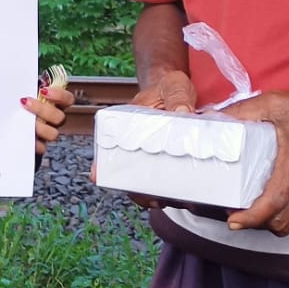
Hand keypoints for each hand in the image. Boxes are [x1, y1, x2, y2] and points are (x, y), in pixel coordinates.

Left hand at [21, 83, 69, 155]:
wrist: (5, 118)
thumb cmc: (17, 102)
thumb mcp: (23, 90)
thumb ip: (28, 86)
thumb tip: (20, 76)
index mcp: (54, 104)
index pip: (67, 99)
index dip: (59, 95)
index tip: (43, 90)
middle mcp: (54, 119)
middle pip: (59, 117)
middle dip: (42, 110)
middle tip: (25, 102)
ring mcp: (48, 132)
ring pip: (53, 133)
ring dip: (38, 127)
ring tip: (22, 121)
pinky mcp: (40, 145)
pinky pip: (42, 147)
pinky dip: (34, 143)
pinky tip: (23, 136)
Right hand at [108, 75, 195, 208]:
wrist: (182, 91)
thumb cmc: (171, 87)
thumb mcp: (174, 86)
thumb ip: (178, 97)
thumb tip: (182, 111)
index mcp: (128, 124)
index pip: (109, 148)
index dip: (104, 166)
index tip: (98, 176)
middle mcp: (136, 145)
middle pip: (128, 174)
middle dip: (138, 191)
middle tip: (155, 198)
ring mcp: (153, 156)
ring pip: (148, 184)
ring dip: (157, 196)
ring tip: (174, 201)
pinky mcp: (171, 162)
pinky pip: (168, 183)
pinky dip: (175, 192)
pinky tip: (189, 199)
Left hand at [219, 90, 288, 235]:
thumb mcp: (278, 103)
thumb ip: (244, 110)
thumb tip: (212, 116)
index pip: (274, 202)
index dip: (251, 217)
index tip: (234, 221)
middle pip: (281, 222)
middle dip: (257, 222)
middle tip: (240, 211)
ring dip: (273, 225)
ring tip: (258, 213)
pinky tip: (280, 211)